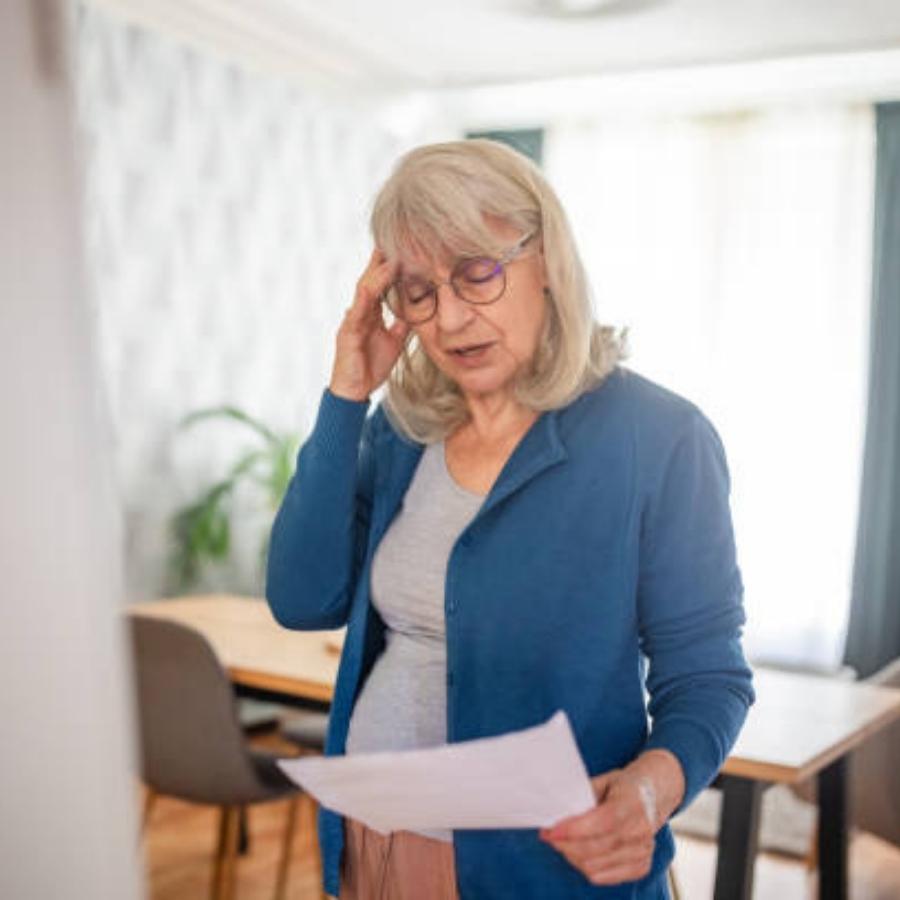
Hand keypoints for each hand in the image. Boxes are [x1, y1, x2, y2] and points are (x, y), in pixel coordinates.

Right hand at [329, 247, 409, 401]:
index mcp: (370, 314)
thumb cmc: (371, 367)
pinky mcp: (347, 333)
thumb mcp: (395, 341)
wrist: (355, 391)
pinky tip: (375, 285)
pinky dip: (367, 296)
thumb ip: (402, 325)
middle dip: (381, 261)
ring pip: (364, 290)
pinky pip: (357, 311)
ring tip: (391, 257)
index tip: (405, 247)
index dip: (391, 266)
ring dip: (377, 274)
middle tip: (395, 239)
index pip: (380, 284)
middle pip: (371, 280)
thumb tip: (418, 310)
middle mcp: (359, 312)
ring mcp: (351, 321)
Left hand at [539, 750, 683, 886]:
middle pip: (596, 848)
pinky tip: (578, 854)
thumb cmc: (623, 786)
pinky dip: (587, 867)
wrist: (655, 794)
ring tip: (561, 843)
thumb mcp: (604, 780)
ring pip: (596, 866)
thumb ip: (583, 795)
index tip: (550, 830)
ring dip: (572, 856)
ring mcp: (644, 850)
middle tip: (548, 836)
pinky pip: (606, 877)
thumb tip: (556, 811)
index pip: (601, 822)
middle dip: (565, 844)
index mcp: (632, 802)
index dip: (573, 829)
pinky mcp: (642, 866)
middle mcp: (641, 829)